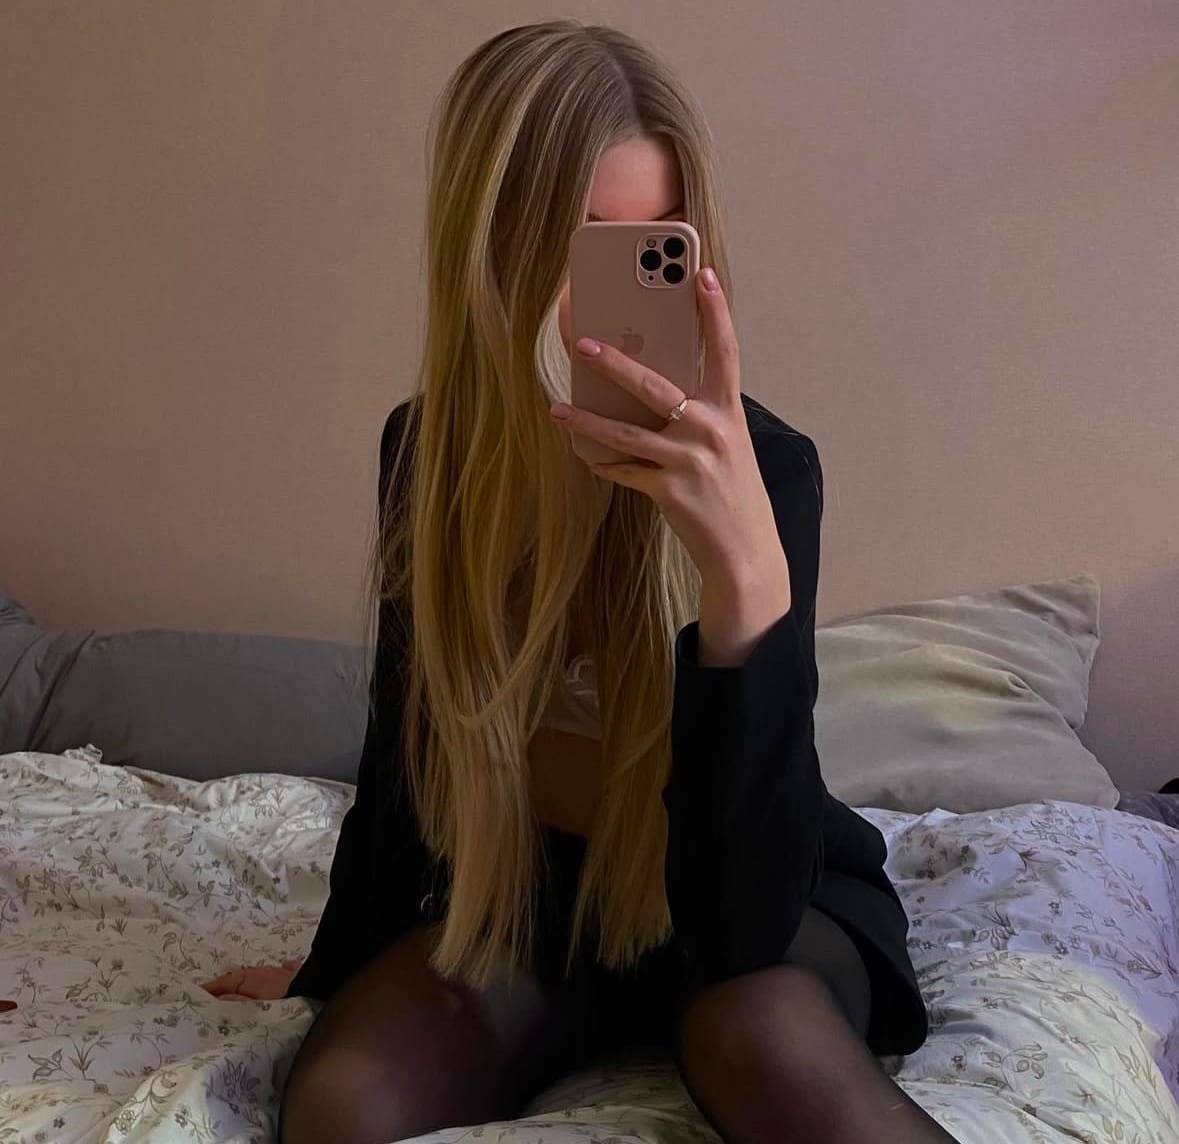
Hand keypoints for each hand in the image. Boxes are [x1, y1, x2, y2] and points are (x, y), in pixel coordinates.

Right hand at [201, 958, 302, 1001]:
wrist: (322, 989)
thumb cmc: (290, 1003)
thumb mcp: (261, 1008)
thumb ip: (240, 1003)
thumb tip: (220, 996)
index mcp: (257, 981)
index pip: (229, 982)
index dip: (213, 987)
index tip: (198, 991)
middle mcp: (270, 973)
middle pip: (244, 976)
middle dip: (228, 982)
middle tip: (213, 990)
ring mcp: (287, 973)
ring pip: (263, 973)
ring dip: (249, 977)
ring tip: (239, 983)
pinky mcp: (304, 975)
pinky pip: (287, 969)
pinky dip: (280, 970)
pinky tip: (284, 965)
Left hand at [549, 266, 788, 592]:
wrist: (745, 552)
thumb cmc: (733, 493)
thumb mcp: (728, 445)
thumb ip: (699, 415)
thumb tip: (655, 393)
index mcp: (729, 412)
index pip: (725, 351)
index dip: (715, 312)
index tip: (703, 274)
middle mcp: (710, 430)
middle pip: (654, 386)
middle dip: (614, 362)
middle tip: (582, 343)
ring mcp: (688, 461)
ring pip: (624, 433)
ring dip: (585, 420)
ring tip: (557, 407)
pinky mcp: (668, 490)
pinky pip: (623, 471)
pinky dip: (601, 463)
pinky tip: (583, 455)